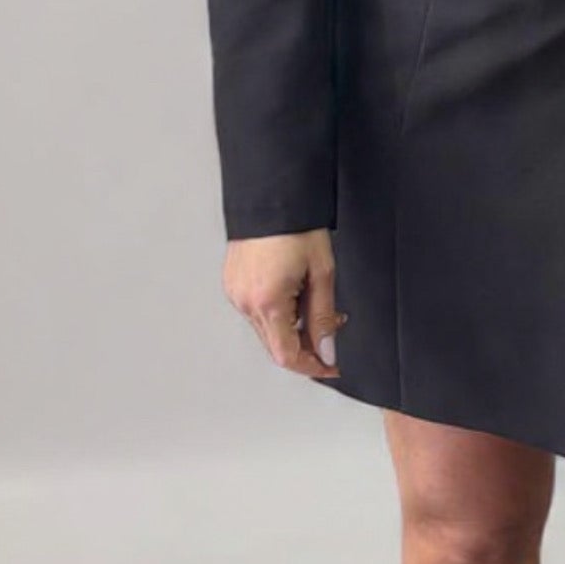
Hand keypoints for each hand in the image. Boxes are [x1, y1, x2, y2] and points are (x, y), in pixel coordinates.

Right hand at [222, 230, 347, 382]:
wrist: (273, 196)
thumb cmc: (297, 226)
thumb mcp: (322, 273)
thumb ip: (323, 317)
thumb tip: (326, 349)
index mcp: (267, 301)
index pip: (287, 356)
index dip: (312, 367)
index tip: (330, 366)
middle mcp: (245, 302)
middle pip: (276, 346)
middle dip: (307, 346)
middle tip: (331, 329)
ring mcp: (235, 293)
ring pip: (267, 330)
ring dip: (293, 328)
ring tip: (314, 302)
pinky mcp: (233, 284)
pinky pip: (257, 311)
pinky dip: (278, 312)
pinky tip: (295, 294)